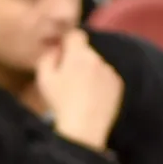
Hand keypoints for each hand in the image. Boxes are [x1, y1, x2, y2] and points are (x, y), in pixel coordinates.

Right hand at [37, 30, 124, 152]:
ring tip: (81, 93)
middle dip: (78, 59)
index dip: (68, 42)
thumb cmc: (60, 104)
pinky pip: (107, 77)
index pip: (76, 35)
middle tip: (68, 80)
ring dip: (90, 72)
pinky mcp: (118, 85)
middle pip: (86, 51)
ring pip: (97, 65)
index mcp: (78, 55)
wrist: (84, 128)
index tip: (63, 54)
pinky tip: (92, 99)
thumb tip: (56, 48)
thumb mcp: (44, 79)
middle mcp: (97, 59)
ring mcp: (110, 72)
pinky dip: (101, 84)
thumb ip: (48, 57)